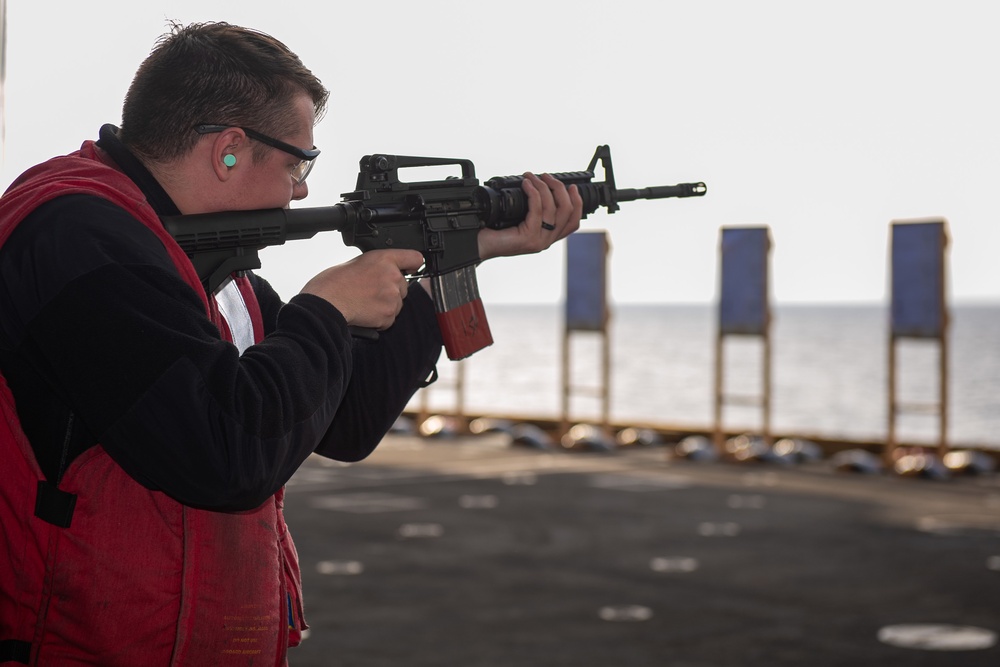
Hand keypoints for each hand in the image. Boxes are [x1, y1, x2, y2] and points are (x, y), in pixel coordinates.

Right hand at [300, 249, 423, 329]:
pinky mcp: (389, 314)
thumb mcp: (358, 262)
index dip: (413, 263)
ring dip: (385, 306)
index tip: (414, 267)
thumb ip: (378, 266)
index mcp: (384, 259)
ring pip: (397, 303)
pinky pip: (389, 319)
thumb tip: (385, 272)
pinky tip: (365, 312)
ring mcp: (392, 296)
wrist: (327, 302)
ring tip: (364, 302)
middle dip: (390, 290)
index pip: (413, 257)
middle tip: (370, 291)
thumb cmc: (335, 282)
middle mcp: (392, 276)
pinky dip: (380, 319)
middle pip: (403, 286)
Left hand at [477, 172, 583, 260]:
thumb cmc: (496, 229)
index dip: (577, 203)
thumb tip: (543, 184)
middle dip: (560, 189)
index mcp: (548, 236)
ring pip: (553, 208)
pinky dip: (533, 193)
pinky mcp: (528, 238)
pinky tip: (526, 185)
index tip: (572, 187)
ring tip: (532, 176)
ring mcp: (539, 241)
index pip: (573, 222)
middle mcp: (547, 240)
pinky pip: (537, 210)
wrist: (479, 243)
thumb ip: (536, 208)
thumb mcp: (521, 217)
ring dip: (543, 187)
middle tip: (547, 176)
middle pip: (567, 212)